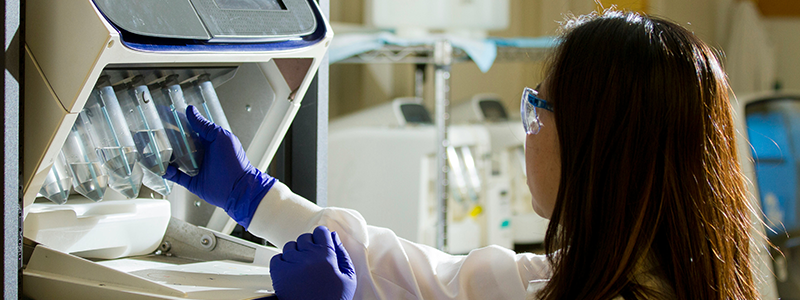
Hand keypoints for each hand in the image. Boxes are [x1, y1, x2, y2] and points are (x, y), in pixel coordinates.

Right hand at [163, 105, 275, 227]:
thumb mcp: (220, 137)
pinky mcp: (192, 182)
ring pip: (176, 160)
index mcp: (209, 141)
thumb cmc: (235, 162)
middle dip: (168, 140)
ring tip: (155, 150)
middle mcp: (202, 154)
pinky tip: (163, 167)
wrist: (238, 188)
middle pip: (180, 145)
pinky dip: (168, 172)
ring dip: (166, 156)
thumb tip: (191, 111)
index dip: (178, 123)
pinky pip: (176, 176)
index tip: (165, 116)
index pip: (190, 130)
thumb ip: (205, 125)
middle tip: (154, 133)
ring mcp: (196, 168)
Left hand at [270, 226, 356, 299]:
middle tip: (312, 262)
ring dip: (295, 254)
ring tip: (302, 270)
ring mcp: (291, 264)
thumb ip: (342, 253)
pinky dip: (282, 263)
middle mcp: (307, 257)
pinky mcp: (278, 273)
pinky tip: (291, 274)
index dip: (321, 238)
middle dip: (308, 246)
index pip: (320, 231)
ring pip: (290, 246)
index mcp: (326, 255)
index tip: (321, 245)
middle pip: (304, 238)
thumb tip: (333, 236)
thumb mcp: (348, 277)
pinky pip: (276, 258)